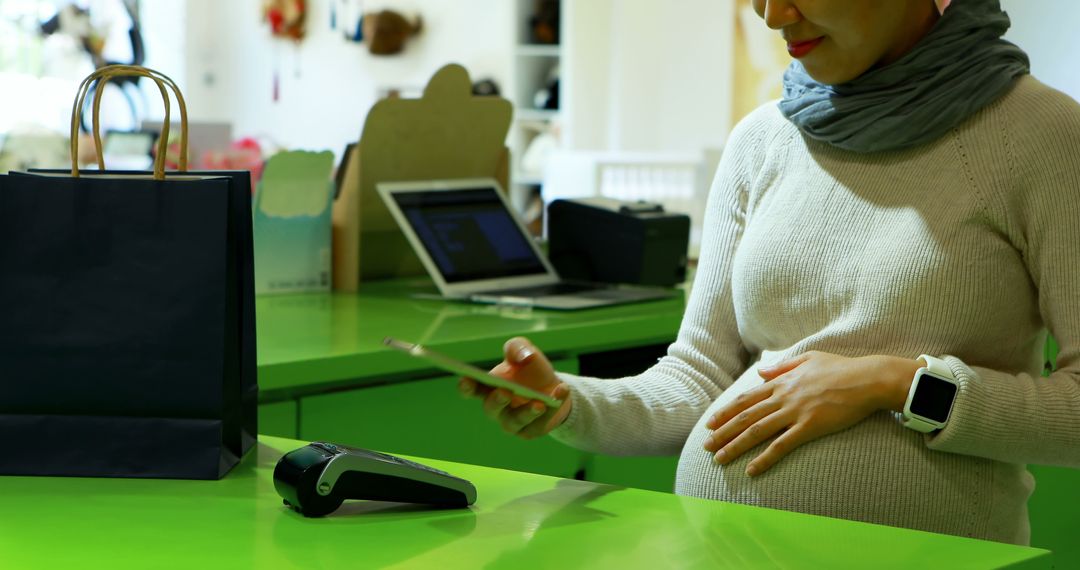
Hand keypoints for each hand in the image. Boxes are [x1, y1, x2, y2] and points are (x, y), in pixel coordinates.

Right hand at [458, 337, 572, 439]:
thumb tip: (523, 357)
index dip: (466, 386)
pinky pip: (539, 424)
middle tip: (505, 391)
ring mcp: (512, 422)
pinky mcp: (531, 431)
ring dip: (527, 412)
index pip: (471, 389)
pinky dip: (551, 409)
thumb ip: (518, 348)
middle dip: (497, 401)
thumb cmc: (531, 369)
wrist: (555, 387)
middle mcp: (496, 407)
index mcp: (488, 387)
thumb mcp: (524, 351)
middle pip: (491, 408)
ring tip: (540, 402)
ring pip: (514, 421)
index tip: (467, 379)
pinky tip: (561, 391)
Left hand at [702, 351, 921, 475]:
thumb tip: (761, 372)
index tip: (710, 422)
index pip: (746, 398)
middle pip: (745, 416)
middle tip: (706, 446)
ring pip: (757, 431)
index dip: (726, 411)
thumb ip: (782, 366)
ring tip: (720, 459)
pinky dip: (765, 459)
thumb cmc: (841, 368)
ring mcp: (794, 412)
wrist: (867, 378)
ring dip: (735, 446)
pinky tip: (752, 470)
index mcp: (781, 381)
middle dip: (723, 432)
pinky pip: (782, 445)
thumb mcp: (808, 358)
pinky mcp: (809, 426)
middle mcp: (783, 397)